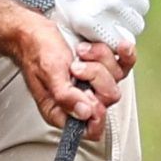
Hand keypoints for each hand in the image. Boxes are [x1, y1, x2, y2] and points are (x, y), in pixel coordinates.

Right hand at [14, 14, 125, 139]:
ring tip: (81, 52)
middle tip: (76, 67)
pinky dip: (124, 54)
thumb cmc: (36, 52)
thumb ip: (65, 96)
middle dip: (95, 76)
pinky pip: (125, 65)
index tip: (88, 92)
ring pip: (117, 78)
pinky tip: (120, 48)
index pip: (92, 129)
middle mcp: (81, 100)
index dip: (96, 112)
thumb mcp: (48, 74)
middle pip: (109, 98)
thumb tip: (84, 114)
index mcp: (64, 111)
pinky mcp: (103, 67)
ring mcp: (94, 83)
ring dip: (100, 59)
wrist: (36, 31)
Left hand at [37, 0, 152, 49]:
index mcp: (92, 21)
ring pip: (142, 6)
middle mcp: (112, 7)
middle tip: (118, 7)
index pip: (120, 42)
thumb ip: (87, 34)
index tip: (116, 28)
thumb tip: (102, 49)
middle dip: (128, 19)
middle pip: (135, 25)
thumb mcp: (68, 15)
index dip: (119, 34)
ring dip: (134, 1)